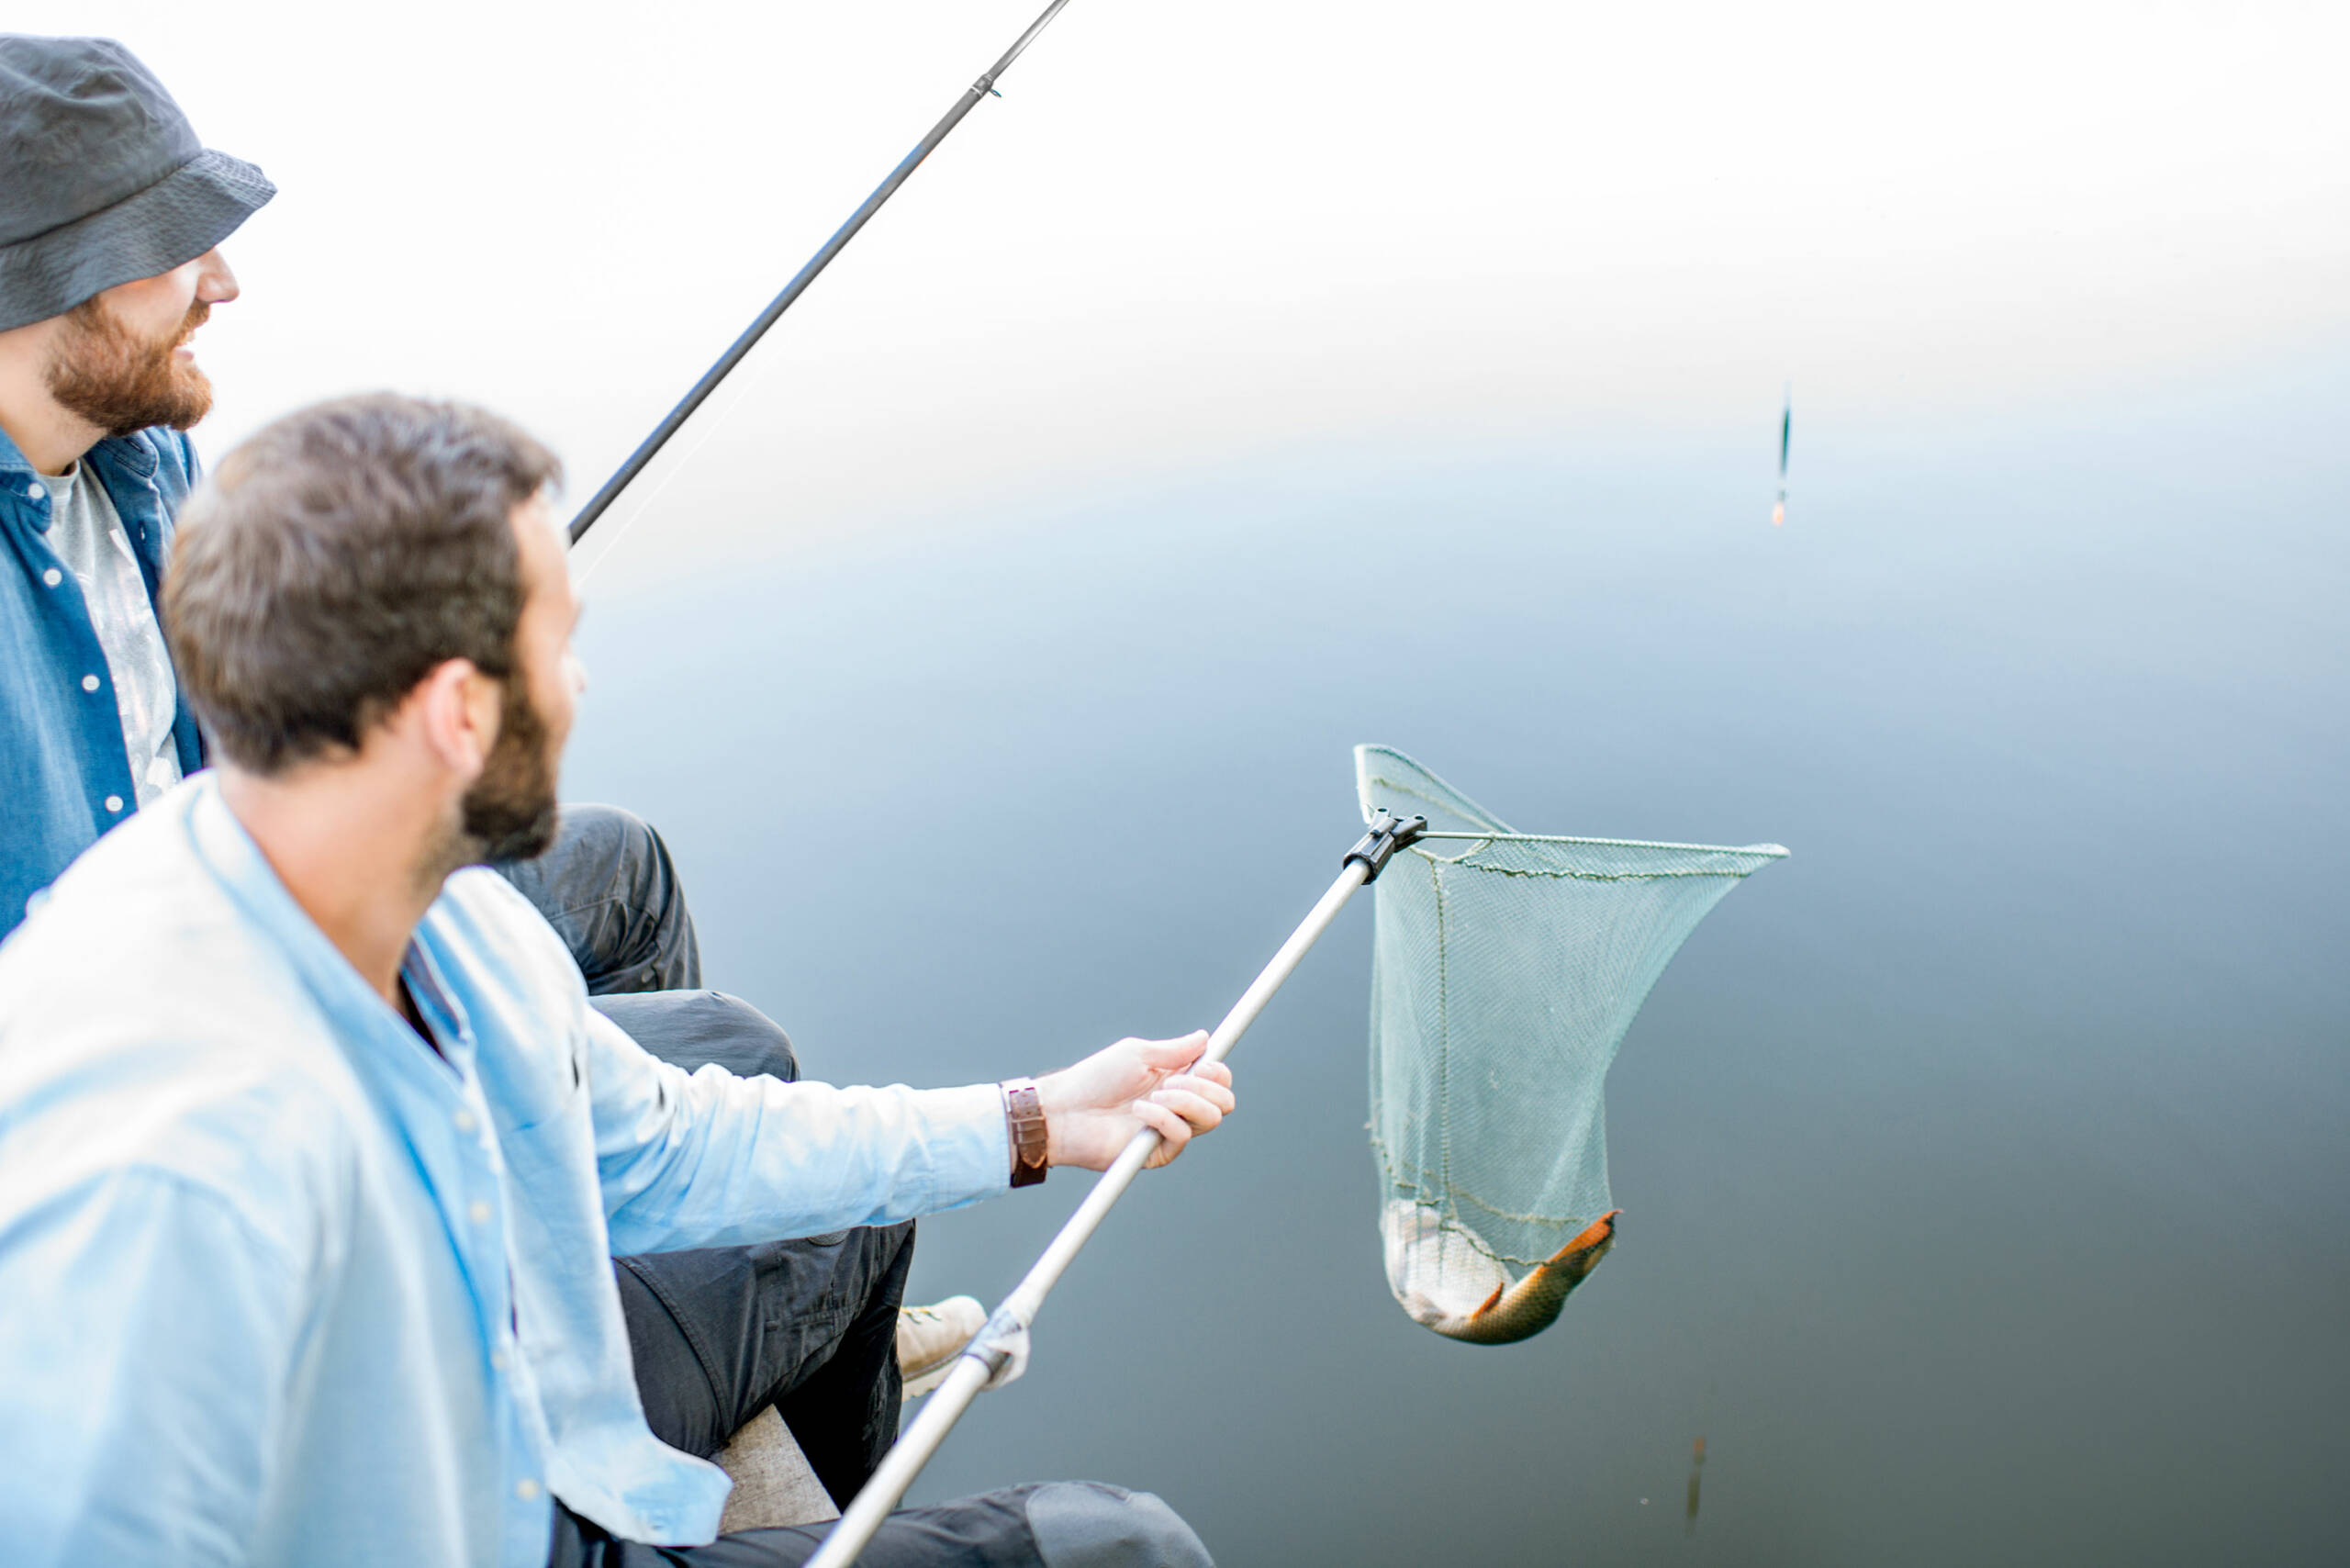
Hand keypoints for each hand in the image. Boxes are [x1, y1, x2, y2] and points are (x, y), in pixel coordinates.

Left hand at [1035, 1031, 1235, 1171]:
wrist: (1067, 1110)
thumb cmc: (1095, 1079)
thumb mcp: (1136, 1054)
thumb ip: (1175, 1050)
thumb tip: (1205, 1038)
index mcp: (1176, 1079)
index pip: (1217, 1081)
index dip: (1219, 1072)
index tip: (1204, 1065)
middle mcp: (1178, 1106)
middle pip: (1223, 1102)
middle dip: (1205, 1087)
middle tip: (1174, 1081)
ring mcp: (1170, 1129)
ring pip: (1210, 1118)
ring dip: (1185, 1101)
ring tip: (1153, 1096)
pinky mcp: (1159, 1151)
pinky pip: (1181, 1135)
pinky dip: (1162, 1118)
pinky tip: (1138, 1112)